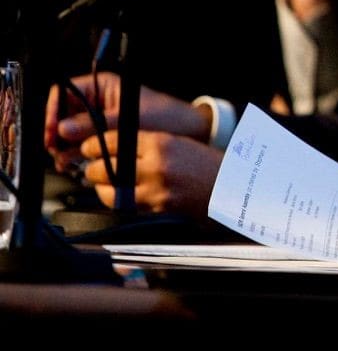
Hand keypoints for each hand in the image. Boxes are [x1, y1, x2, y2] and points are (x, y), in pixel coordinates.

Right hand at [46, 71, 209, 164]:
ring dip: (65, 148)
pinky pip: (82, 144)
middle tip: (57, 151)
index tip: (52, 132)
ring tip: (67, 161)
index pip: (64, 94)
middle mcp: (97, 102)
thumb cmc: (166, 117)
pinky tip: (76, 164)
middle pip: (62, 116)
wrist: (188, 133)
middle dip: (58, 135)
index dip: (53, 112)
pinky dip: (77, 155)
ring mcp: (99, 120)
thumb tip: (64, 129)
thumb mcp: (127, 120)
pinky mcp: (104, 137)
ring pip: (70, 133)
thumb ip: (94, 125)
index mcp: (102, 86)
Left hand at [77, 129, 221, 215]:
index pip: (116, 141)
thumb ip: (148, 145)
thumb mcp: (179, 144)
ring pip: (111, 192)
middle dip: (95, 168)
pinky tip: (122, 197)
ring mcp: (156, 190)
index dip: (96, 144)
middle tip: (93, 167)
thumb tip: (115, 150)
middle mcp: (156, 165)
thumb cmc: (208, 164)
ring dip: (103, 188)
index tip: (90, 147)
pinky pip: (127, 207)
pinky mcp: (158, 209)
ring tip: (103, 184)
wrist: (234, 187)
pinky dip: (121, 202)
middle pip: (107, 168)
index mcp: (162, 143)